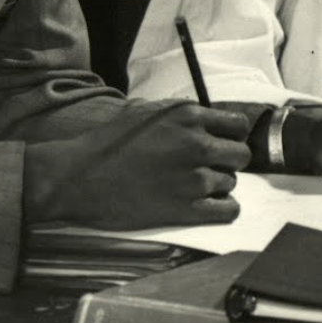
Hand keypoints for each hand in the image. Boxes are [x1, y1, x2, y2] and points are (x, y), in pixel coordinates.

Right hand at [23, 102, 250, 227]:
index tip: (223, 143)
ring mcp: (194, 178)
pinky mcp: (186, 209)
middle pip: (242, 155)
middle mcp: (197, 144)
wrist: (79, 177)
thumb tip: (204, 118)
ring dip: (220, 186)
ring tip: (197, 187)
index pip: (238, 125)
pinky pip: (228, 210)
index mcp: (188, 117)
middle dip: (229, 161)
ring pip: (232, 183)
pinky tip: (210, 207)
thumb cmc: (108, 143)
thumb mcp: (146, 112)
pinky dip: (225, 209)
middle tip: (212, 167)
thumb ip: (180, 114)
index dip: (233, 135)